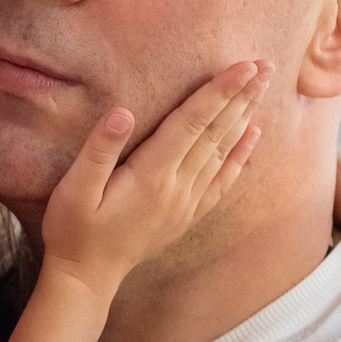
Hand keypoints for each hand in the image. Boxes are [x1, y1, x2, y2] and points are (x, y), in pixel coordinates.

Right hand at [42, 62, 265, 298]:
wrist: (87, 277)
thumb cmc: (73, 230)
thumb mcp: (73, 190)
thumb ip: (99, 150)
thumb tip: (123, 112)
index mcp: (150, 176)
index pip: (191, 123)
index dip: (218, 92)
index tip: (243, 66)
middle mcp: (176, 187)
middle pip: (215, 132)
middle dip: (241, 95)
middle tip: (267, 64)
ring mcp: (186, 202)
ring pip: (223, 151)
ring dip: (244, 116)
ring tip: (263, 87)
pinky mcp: (187, 214)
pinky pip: (222, 180)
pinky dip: (240, 156)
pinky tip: (252, 135)